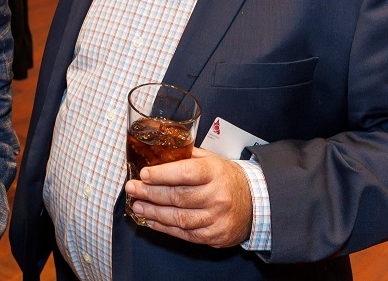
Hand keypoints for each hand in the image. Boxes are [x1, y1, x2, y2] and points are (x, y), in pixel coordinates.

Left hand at [126, 148, 253, 247]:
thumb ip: (187, 156)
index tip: (144, 174)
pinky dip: (165, 227)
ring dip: (154, 212)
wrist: (255, 203)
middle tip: (132, 189)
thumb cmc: (228, 179)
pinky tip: (152, 220)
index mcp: (215, 173)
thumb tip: (158, 152)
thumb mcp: (212, 160)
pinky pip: (185, 233)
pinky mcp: (214, 235)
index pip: (185, 173)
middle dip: (150, 193)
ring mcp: (216, 218)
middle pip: (177, 196)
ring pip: (179, 218)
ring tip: (138, 205)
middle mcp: (217, 196)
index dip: (162, 174)